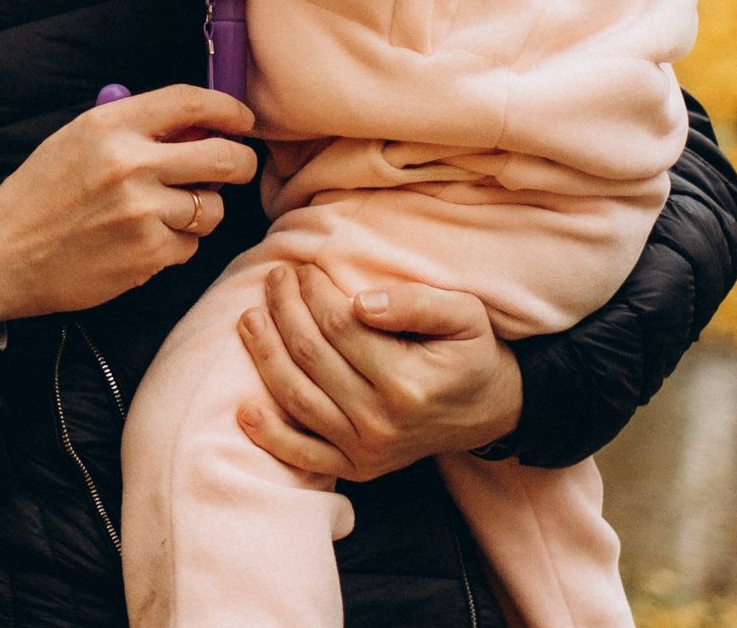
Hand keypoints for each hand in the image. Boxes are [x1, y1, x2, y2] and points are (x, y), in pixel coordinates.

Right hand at [0, 86, 255, 323]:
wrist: (3, 254)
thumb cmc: (40, 195)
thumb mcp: (77, 141)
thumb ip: (134, 129)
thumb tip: (200, 126)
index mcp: (109, 125)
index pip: (190, 101)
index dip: (228, 109)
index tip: (242, 120)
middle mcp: (129, 164)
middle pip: (224, 157)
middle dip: (240, 163)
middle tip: (235, 168)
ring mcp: (141, 212)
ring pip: (213, 208)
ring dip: (201, 211)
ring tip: (168, 213)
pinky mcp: (147, 254)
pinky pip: (190, 246)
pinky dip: (176, 244)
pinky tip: (143, 241)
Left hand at [235, 266, 522, 480]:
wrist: (492, 411)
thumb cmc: (473, 354)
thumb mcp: (466, 316)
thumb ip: (416, 303)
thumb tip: (360, 302)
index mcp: (408, 384)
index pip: (339, 326)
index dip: (314, 292)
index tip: (304, 268)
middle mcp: (382, 422)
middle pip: (311, 356)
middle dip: (284, 310)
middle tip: (275, 279)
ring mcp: (367, 449)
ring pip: (297, 397)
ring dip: (264, 355)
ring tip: (250, 317)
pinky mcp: (357, 467)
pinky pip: (304, 456)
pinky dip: (271, 436)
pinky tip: (244, 409)